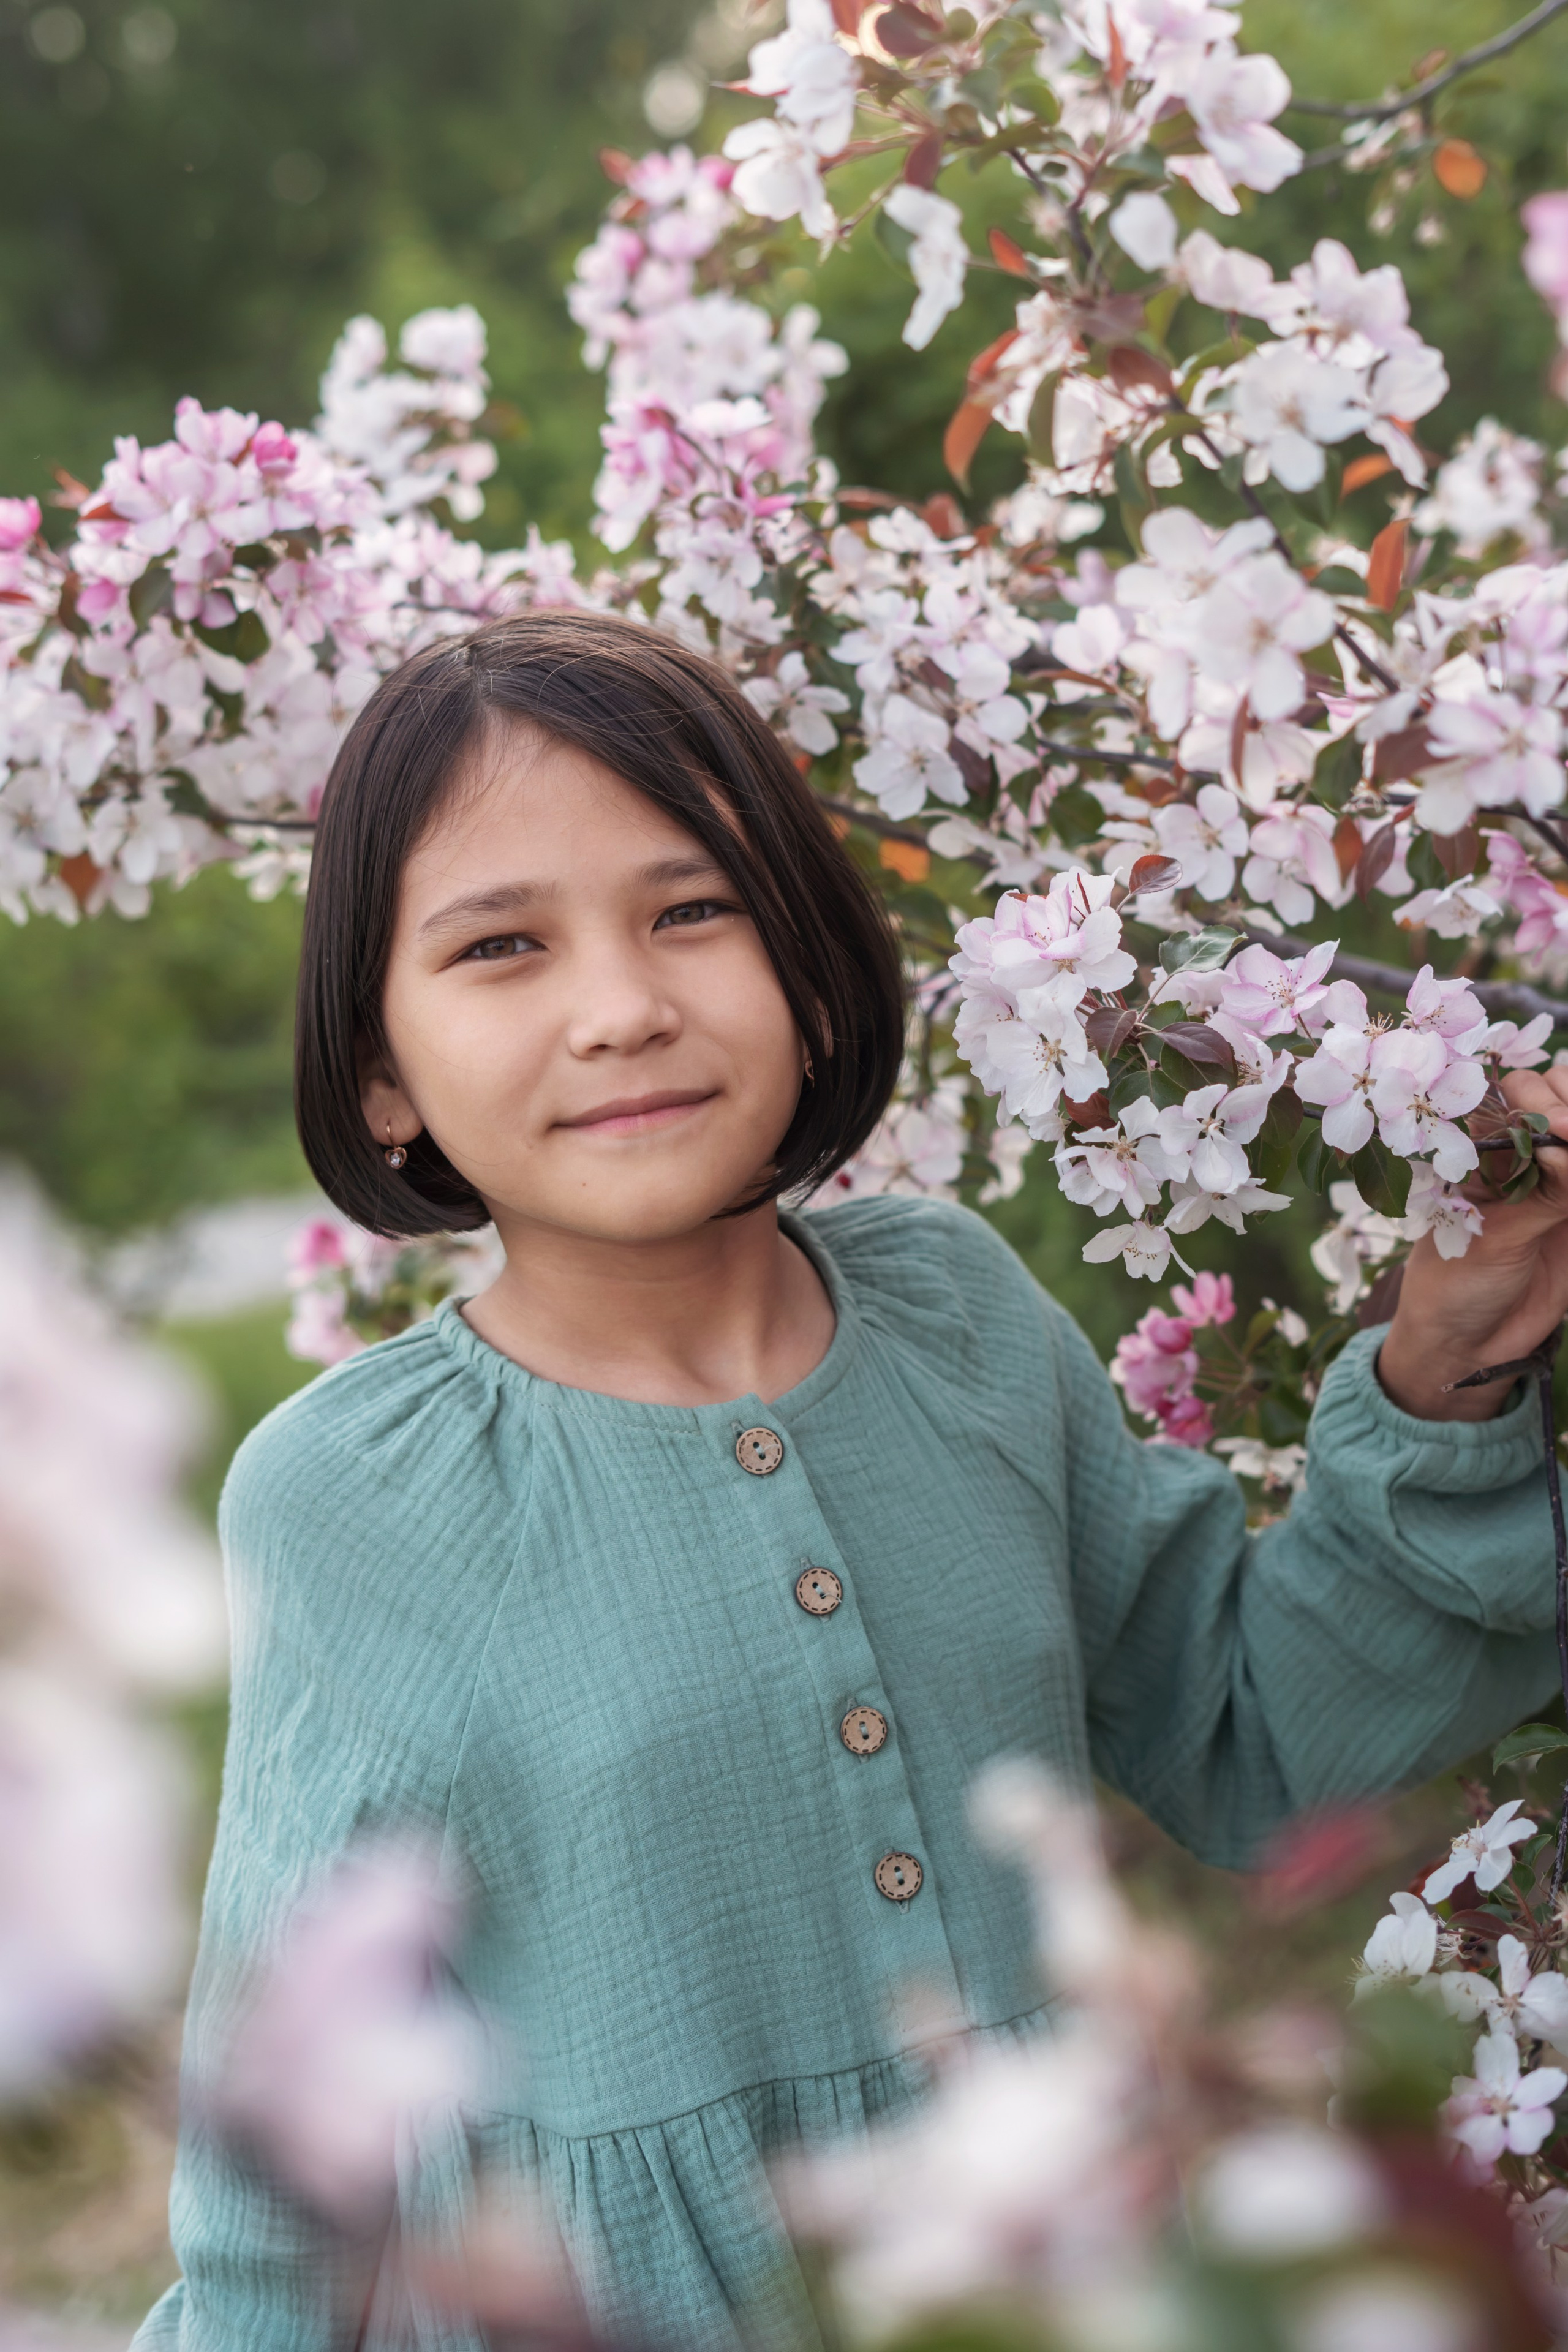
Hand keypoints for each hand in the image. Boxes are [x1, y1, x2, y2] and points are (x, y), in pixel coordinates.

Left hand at [1378, 1066, 1567, 1420]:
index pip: (1517, 1090)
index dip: (1537, 1097)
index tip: (1552, 1126)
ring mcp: (1558, 1181)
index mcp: (1479, 1148)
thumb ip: (1543, 1193)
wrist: (1469, 1346)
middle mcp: (1522, 1155)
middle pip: (1562, 1095)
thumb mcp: (1493, 1236)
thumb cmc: (1454, 1286)